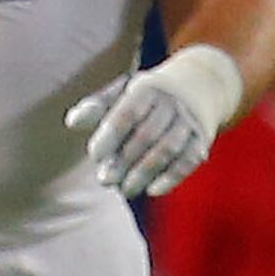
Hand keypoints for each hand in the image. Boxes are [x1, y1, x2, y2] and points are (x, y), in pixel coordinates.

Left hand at [66, 44, 247, 198]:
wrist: (202, 84)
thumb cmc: (149, 94)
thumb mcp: (123, 91)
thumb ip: (96, 107)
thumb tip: (71, 122)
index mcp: (148, 88)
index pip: (128, 113)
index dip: (110, 135)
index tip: (94, 155)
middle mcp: (172, 103)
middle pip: (147, 135)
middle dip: (124, 161)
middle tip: (104, 180)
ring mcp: (190, 121)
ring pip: (167, 150)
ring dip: (144, 173)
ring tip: (124, 190)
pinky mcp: (202, 140)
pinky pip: (189, 161)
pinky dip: (171, 178)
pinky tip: (152, 191)